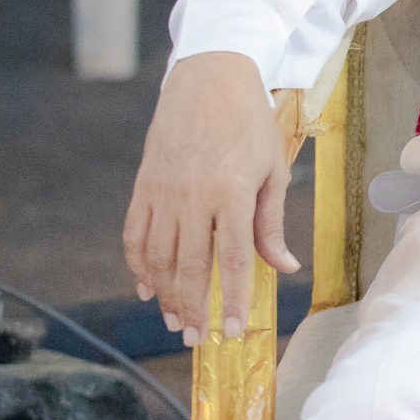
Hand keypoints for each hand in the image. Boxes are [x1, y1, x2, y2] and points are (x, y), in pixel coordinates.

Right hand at [123, 52, 298, 345]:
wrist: (208, 80)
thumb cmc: (250, 124)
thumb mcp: (273, 170)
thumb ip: (271, 223)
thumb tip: (284, 267)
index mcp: (230, 193)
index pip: (230, 260)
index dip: (230, 301)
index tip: (230, 334)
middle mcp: (191, 197)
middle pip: (189, 267)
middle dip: (192, 309)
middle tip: (196, 339)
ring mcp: (162, 192)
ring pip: (157, 257)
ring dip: (165, 295)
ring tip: (176, 321)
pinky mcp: (143, 186)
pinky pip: (134, 235)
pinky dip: (138, 266)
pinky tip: (146, 287)